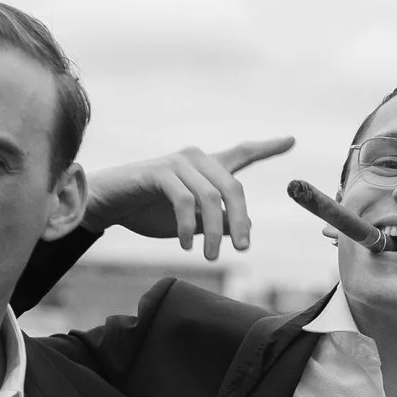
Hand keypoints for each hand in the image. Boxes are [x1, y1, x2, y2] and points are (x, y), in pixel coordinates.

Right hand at [79, 136, 296, 259]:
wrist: (106, 206)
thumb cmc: (146, 212)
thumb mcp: (191, 223)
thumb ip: (216, 222)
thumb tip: (244, 228)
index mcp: (206, 168)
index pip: (242, 153)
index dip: (267, 148)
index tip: (290, 140)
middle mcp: (196, 158)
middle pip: (233, 188)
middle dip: (241, 221)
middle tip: (243, 249)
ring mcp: (177, 162)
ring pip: (210, 198)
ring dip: (212, 232)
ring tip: (208, 256)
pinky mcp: (159, 172)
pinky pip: (184, 201)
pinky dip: (189, 226)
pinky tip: (188, 245)